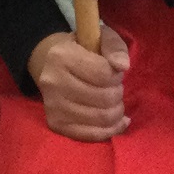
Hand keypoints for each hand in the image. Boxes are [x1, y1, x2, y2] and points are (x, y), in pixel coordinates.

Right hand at [28, 25, 130, 140]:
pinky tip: (116, 121)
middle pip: (103, 98)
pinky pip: (90, 135)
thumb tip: (123, 66)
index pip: (103, 74)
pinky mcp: (55, 123)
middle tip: (115, 88)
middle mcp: (52, 82)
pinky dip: (110, 130)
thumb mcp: (100, 38)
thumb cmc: (81, 49)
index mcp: (61, 56)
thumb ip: (115, 47)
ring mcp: (52, 105)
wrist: (50, 63)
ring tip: (114, 102)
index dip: (117, 76)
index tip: (115, 73)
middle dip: (118, 94)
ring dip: (116, 112)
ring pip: (100, 118)